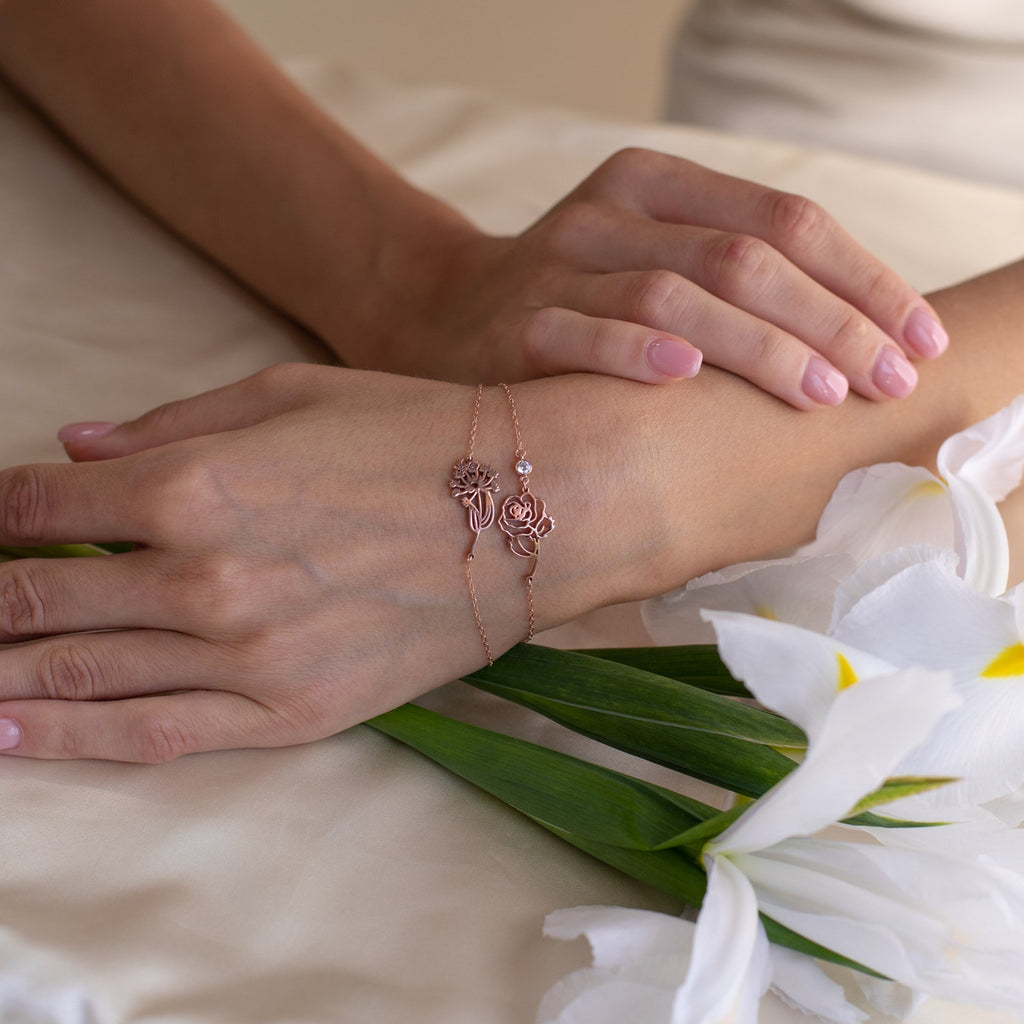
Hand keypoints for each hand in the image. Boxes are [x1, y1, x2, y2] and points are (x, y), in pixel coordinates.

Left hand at [0, 366, 590, 761]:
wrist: (526, 512)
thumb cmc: (412, 435)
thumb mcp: (287, 395)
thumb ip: (168, 424)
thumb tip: (74, 445)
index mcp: (193, 484)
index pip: (39, 506)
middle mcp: (201, 578)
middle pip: (36, 598)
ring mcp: (242, 656)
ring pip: (77, 674)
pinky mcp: (288, 713)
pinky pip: (153, 736)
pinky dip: (66, 736)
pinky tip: (6, 733)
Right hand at [369, 149, 946, 408]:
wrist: (442, 312)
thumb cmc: (576, 300)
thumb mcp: (652, 260)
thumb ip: (734, 276)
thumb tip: (860, 334)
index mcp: (656, 184)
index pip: (784, 219)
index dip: (861, 280)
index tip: (914, 343)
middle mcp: (608, 214)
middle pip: (743, 258)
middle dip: (828, 323)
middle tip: (883, 383)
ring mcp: (556, 267)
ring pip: (674, 296)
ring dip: (756, 346)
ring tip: (819, 395)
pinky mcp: (513, 327)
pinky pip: (581, 336)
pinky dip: (634, 354)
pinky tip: (684, 378)